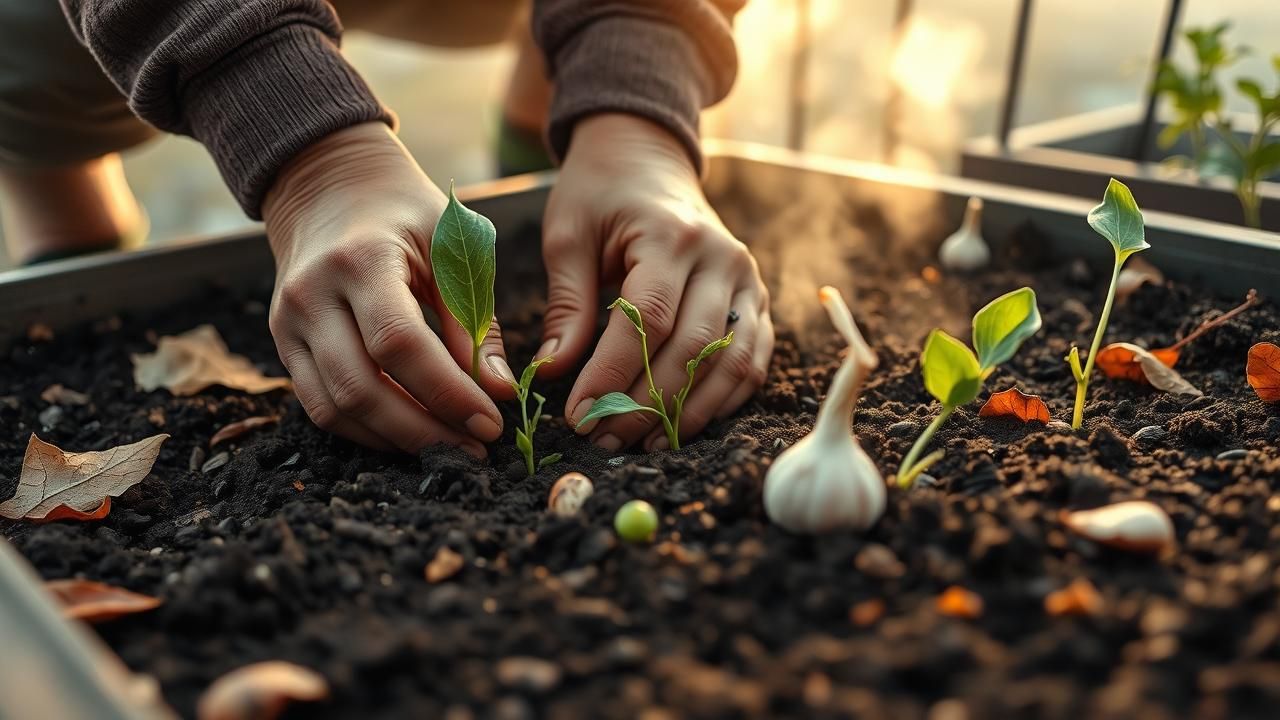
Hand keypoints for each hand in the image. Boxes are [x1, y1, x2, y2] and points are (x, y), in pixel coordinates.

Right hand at [262, 122, 514, 456]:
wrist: (327, 184)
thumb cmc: (404, 212)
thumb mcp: (452, 247)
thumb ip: (473, 319)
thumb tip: (499, 390)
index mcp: (359, 259)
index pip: (399, 343)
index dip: (447, 393)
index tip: (491, 422)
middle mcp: (312, 294)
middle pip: (361, 387)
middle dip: (424, 431)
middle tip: (475, 449)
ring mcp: (288, 322)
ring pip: (335, 408)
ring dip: (395, 440)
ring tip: (449, 448)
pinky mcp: (282, 343)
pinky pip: (319, 406)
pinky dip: (366, 430)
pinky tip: (409, 433)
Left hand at [539, 114, 772, 450]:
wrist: (648, 158)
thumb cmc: (600, 195)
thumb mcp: (568, 236)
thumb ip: (568, 305)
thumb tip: (554, 373)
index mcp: (670, 235)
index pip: (648, 319)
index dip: (613, 373)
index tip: (578, 413)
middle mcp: (721, 258)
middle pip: (692, 348)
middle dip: (646, 404)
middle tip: (603, 437)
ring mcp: (748, 280)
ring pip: (731, 363)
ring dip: (688, 412)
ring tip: (643, 444)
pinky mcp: (758, 300)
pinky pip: (752, 361)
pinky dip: (724, 400)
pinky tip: (684, 426)